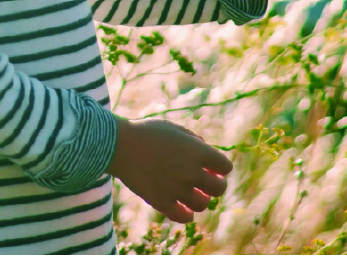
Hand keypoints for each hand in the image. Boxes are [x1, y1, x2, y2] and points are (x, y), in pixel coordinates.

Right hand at [107, 118, 231, 222]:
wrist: (120, 145)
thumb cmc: (148, 132)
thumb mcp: (175, 129)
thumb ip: (194, 141)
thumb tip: (206, 154)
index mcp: (197, 151)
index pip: (225, 166)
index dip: (221, 168)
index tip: (214, 168)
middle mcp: (190, 171)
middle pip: (219, 189)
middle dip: (216, 186)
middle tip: (207, 183)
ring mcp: (176, 188)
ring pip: (202, 204)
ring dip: (201, 200)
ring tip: (195, 195)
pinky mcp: (161, 202)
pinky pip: (183, 217)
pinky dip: (187, 215)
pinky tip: (184, 208)